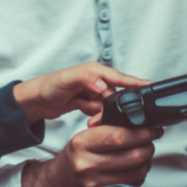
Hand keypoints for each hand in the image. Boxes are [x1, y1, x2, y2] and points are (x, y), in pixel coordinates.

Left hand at [14, 61, 149, 123]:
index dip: (136, 83)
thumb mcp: (66, 80)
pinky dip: (94, 116)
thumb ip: (85, 79)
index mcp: (95, 70)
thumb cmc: (48, 86)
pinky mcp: (90, 102)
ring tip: (86, 115)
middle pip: (116, 96)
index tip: (150, 87)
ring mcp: (94, 92)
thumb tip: (102, 85)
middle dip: (109, 108)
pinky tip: (84, 114)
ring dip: (100, 114)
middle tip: (96, 115)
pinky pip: (100, 112)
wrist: (35, 100)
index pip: (120, 77)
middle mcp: (97, 79)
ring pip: (108, 106)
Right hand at [21, 125, 163, 186]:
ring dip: (147, 160)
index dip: (141, 132)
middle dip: (148, 145)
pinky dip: (140, 173)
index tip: (153, 128)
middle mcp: (88, 164)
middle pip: (133, 155)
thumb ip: (106, 128)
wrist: (59, 181)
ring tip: (143, 152)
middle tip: (150, 139)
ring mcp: (97, 182)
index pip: (118, 136)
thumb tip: (136, 122)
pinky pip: (133, 183)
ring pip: (138, 171)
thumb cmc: (74, 156)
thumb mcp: (83, 137)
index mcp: (82, 144)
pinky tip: (135, 166)